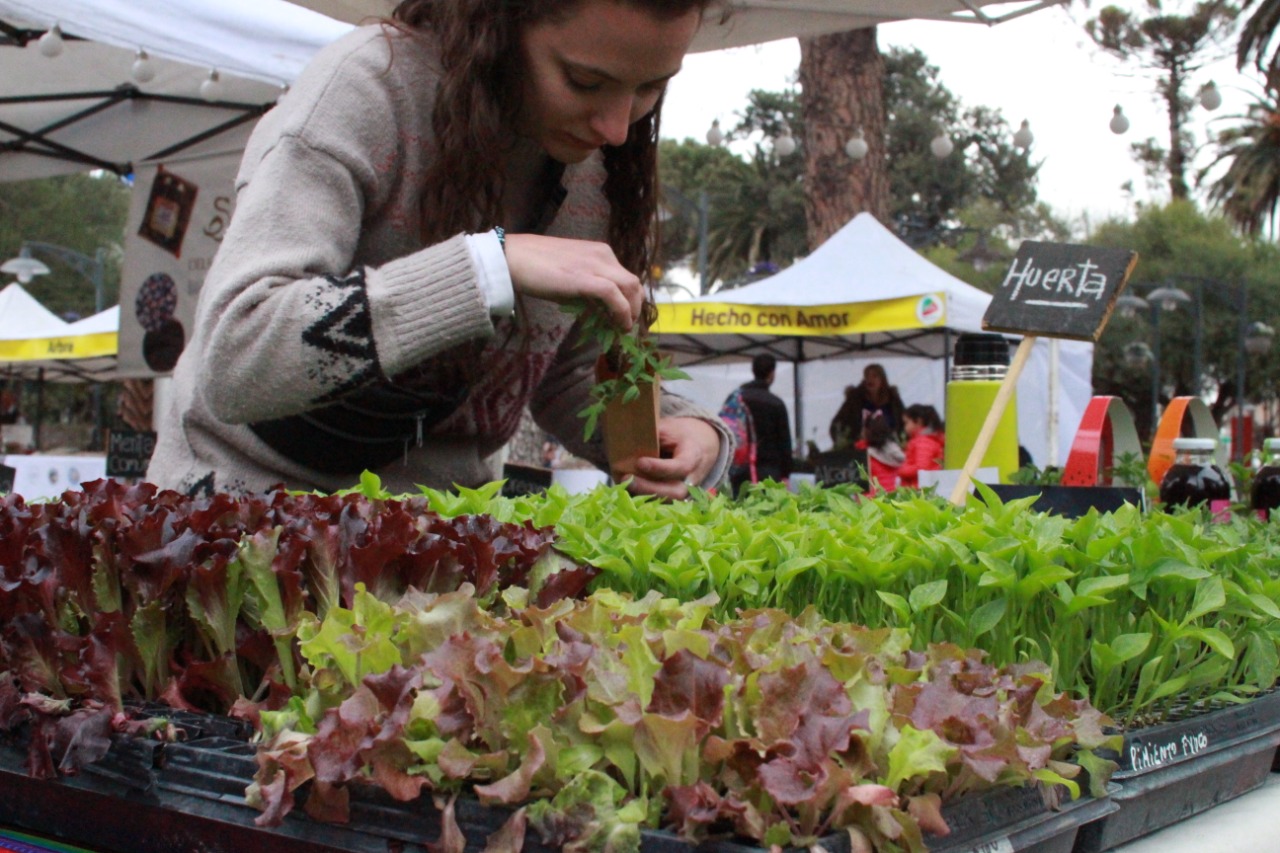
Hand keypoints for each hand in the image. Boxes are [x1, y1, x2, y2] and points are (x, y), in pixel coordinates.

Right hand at [504, 233, 641, 328]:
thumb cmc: (535, 266)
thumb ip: (586, 289)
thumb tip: (599, 310)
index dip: (630, 299)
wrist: (512, 257)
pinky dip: (622, 313)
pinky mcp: (587, 278)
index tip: (626, 316)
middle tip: (627, 325)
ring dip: (632, 312)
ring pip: (630, 288)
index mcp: (600, 252)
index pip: (626, 276)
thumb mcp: (569, 276)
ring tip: (624, 329)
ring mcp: (596, 265)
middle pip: (633, 283)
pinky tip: (619, 326)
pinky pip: (615, 296)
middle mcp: (603, 255)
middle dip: (635, 307)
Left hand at [625, 417, 720, 499]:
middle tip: (626, 479)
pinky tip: (628, 491)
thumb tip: (626, 443)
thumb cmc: (680, 436)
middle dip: (649, 488)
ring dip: (643, 496)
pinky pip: (661, 505)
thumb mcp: (669, 430)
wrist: (700, 446)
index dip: (660, 467)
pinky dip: (644, 500)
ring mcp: (686, 493)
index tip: (640, 462)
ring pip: (667, 502)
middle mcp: (692, 479)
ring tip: (624, 485)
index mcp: (694, 457)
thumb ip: (651, 438)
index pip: (680, 467)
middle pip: (676, 492)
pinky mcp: (676, 500)